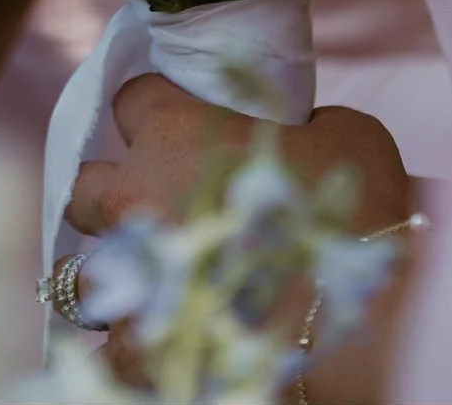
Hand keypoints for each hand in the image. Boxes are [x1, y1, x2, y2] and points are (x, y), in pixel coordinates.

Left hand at [68, 77, 412, 404]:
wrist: (375, 313)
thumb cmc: (363, 213)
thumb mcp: (343, 134)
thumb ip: (302, 124)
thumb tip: (302, 132)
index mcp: (173, 130)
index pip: (131, 100)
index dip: (153, 116)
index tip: (176, 131)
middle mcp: (135, 192)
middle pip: (85, 186)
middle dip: (109, 200)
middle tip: (150, 218)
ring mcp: (131, 272)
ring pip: (76, 274)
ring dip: (108, 280)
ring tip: (140, 294)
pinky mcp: (141, 343)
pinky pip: (105, 350)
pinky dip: (124, 350)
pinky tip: (147, 349)